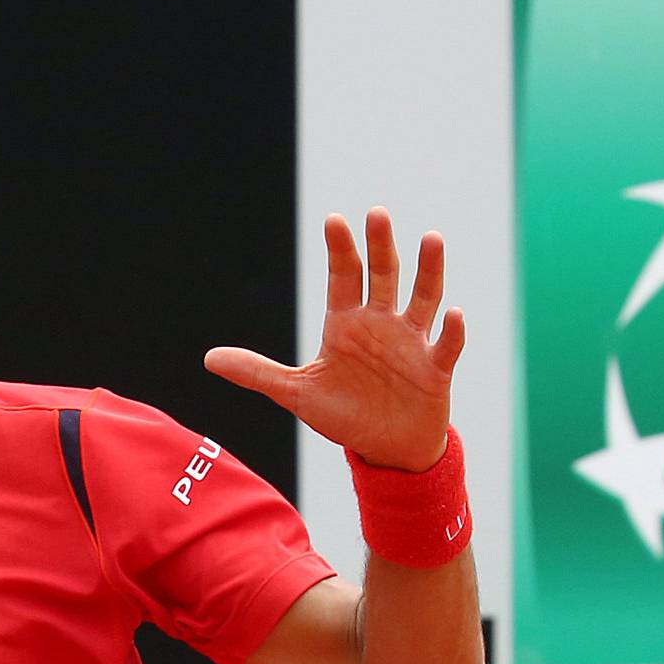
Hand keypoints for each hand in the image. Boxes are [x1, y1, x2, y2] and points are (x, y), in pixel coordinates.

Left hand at [204, 209, 464, 471]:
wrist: (386, 448)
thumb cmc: (345, 414)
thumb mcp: (297, 395)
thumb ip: (257, 373)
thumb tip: (208, 358)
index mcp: (347, 324)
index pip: (344, 277)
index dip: (340, 249)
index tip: (334, 220)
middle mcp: (382, 323)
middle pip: (383, 275)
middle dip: (380, 246)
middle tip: (376, 215)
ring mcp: (412, 342)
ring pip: (423, 298)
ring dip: (428, 271)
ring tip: (431, 239)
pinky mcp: (436, 368)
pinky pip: (447, 344)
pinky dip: (452, 330)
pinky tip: (454, 314)